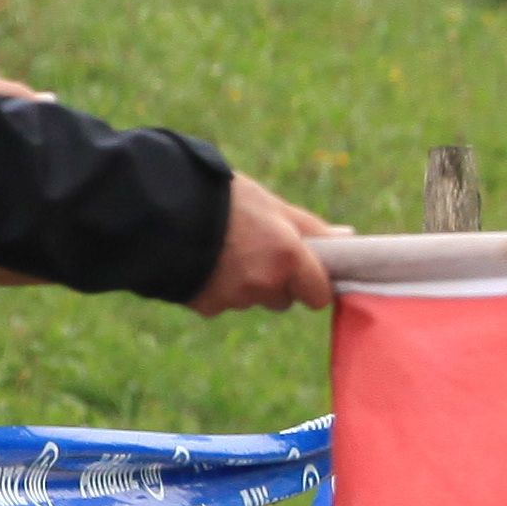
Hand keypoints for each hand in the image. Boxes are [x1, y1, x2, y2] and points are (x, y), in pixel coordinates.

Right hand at [189, 173, 341, 316]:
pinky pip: (222, 303)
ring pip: (251, 300)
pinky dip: (217, 289)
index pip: (319, 295)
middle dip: (276, 283)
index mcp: (288, 257)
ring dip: (245, 285)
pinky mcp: (206, 306)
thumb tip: (347, 238)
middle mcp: (265, 283)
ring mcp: (234, 298)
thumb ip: (310, 228)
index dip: (312, 284)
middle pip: (283, 299)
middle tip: (254, 252)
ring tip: (224, 251)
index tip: (303, 272)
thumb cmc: (222, 199)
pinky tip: (204, 263)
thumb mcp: (271, 205)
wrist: (159, 209)